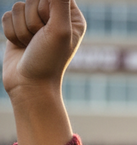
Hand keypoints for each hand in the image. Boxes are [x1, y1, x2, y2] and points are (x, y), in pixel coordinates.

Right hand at [2, 0, 84, 144]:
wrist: (30, 86)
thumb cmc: (48, 61)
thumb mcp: (59, 29)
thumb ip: (59, 1)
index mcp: (72, 17)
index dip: (45, 8)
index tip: (49, 28)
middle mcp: (55, 17)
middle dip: (32, 21)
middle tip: (40, 40)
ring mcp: (36, 23)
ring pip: (17, 6)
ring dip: (22, 30)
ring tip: (32, 46)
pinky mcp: (19, 29)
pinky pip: (6, 17)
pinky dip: (11, 33)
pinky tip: (21, 47)